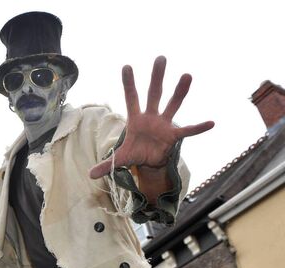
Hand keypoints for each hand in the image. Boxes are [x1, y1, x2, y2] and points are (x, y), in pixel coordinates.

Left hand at [89, 56, 213, 178]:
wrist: (149, 162)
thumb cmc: (135, 153)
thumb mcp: (119, 159)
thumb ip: (106, 164)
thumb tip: (89, 175)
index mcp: (135, 119)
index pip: (131, 98)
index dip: (128, 84)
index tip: (126, 66)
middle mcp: (151, 117)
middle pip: (154, 94)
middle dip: (156, 77)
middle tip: (161, 58)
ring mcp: (164, 124)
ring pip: (172, 104)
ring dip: (179, 92)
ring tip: (187, 75)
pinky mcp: (173, 136)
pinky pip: (187, 131)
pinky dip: (198, 128)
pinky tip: (211, 123)